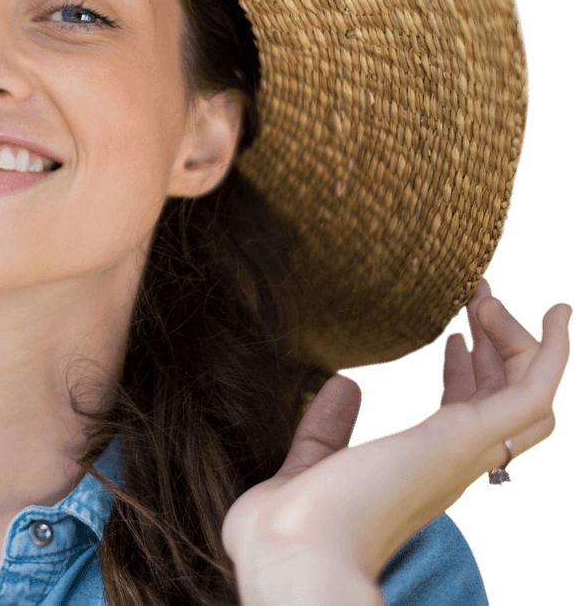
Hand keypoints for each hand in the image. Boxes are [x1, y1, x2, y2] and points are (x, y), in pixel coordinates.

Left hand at [222, 278, 571, 598]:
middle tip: (477, 297)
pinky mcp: (468, 438)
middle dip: (494, 346)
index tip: (452, 337)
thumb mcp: (311, 460)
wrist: (296, 550)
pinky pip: (533, 392)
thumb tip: (344, 383)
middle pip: (498, 401)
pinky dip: (550, 351)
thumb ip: (327, 426)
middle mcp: (453, 464)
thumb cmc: (296, 526)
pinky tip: (557, 315)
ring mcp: (465, 452)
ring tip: (487, 295)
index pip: (461, 419)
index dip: (464, 375)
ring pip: (523, 393)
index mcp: (419, 472)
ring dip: (515, 340)